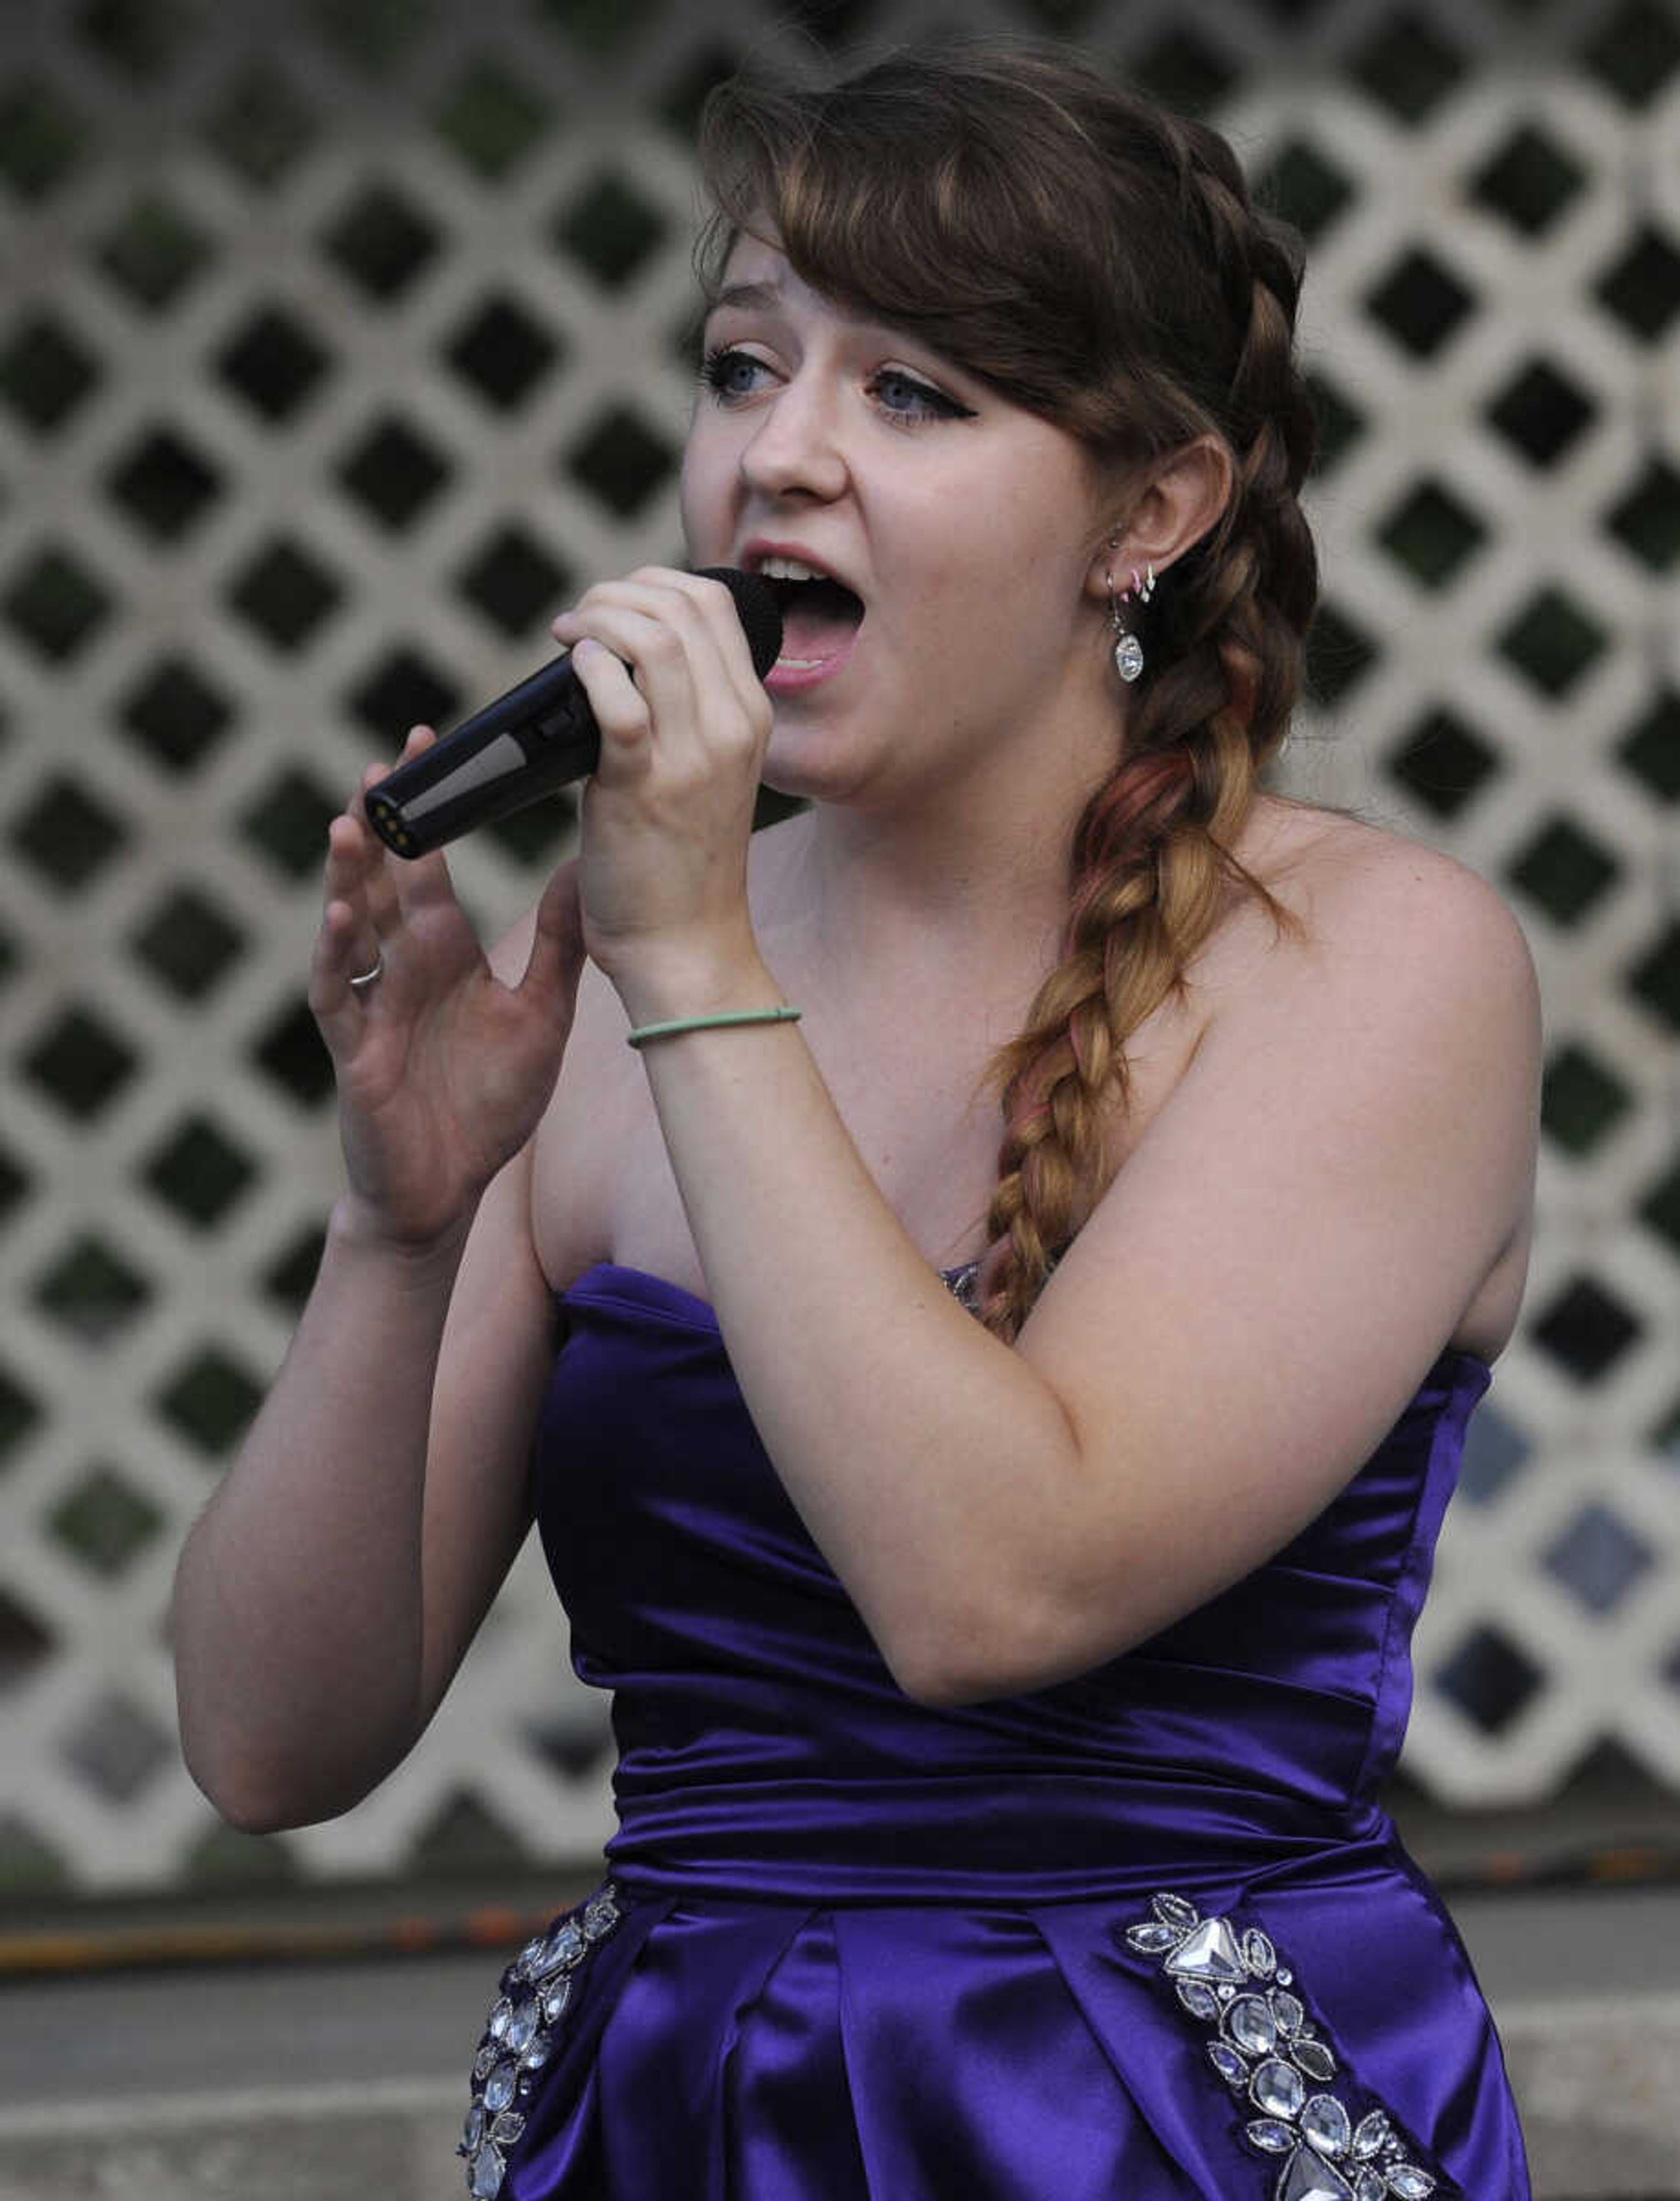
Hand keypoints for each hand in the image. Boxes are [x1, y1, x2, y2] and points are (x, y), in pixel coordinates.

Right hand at [308, 729, 587, 1249]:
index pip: (428, 865)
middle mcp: (401, 966)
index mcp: (442, 951)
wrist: (449, 1187)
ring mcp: (372, 1004)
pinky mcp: (355, 1048)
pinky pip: (338, 993)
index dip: (429, 810)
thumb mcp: (543, 1016)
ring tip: (349, 823)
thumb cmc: (489, 1104)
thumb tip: (590, 871)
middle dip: (379, 825)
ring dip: (346, 877)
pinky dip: (334, 954)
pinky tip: (339, 918)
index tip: (431, 744)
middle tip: (381, 765)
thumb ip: (561, 947)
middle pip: (381, 881)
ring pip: (348, 925)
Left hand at [549, 568, 773, 1011]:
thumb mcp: (707, 771)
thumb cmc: (681, 862)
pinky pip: (619, 701)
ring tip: (568, 637)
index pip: (714, 605)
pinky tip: (571, 670)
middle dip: (617, 593)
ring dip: (597, 620)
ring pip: (652, 639)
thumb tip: (628, 652)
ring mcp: (693, 757)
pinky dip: (589, 668)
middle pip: (682, 607)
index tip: (613, 607)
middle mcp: (731, 727)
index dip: (654, 584)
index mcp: (750, 716)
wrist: (685, 945)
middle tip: (580, 618)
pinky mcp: (643, 787)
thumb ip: (684, 711)